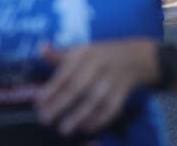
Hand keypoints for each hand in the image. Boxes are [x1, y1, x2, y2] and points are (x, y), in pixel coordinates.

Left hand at [36, 39, 156, 136]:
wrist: (137, 56)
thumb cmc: (102, 55)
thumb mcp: (83, 50)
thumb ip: (61, 54)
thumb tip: (41, 48)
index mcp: (86, 53)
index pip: (66, 72)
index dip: (51, 89)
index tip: (38, 103)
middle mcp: (100, 64)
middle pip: (79, 86)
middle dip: (61, 104)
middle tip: (45, 120)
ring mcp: (114, 78)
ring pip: (95, 99)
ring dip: (79, 115)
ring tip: (64, 129)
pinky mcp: (124, 91)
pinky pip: (112, 107)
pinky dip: (100, 119)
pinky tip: (86, 127)